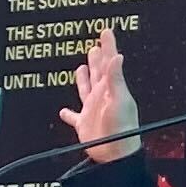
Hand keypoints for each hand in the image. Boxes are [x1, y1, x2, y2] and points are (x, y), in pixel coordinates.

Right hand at [61, 25, 138, 161]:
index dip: (108, 46)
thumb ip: (116, 78)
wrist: (116, 155)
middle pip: (98, 71)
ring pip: (86, 89)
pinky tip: (63, 111)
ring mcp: (93, 109)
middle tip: (95, 45)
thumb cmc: (122, 129)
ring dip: (84, 78)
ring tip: (81, 67)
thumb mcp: (120, 100)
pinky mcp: (84, 124)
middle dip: (97, 57)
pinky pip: (74, 117)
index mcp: (110, 88)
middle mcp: (102, 96)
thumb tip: (117, 56)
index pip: (109, 61)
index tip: (106, 31)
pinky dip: (68, 113)